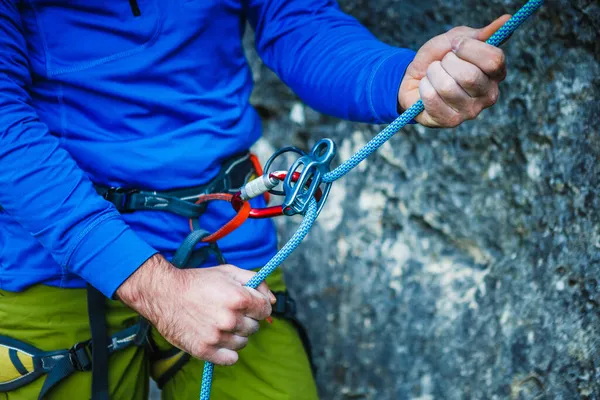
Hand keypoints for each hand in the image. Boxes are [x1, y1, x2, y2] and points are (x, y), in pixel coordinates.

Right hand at [117, 254, 274, 364]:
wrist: (164, 293)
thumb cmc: (198, 281)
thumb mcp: (228, 272)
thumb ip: (255, 282)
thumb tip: (272, 301)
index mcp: (239, 298)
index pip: (265, 310)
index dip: (257, 306)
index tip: (247, 305)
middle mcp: (230, 319)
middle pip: (254, 327)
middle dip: (245, 319)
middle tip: (227, 311)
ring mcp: (217, 336)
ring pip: (243, 342)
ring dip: (235, 334)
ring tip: (219, 323)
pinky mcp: (205, 350)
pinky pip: (231, 358)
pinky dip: (227, 351)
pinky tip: (218, 338)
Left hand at [398, 15, 510, 127]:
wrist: (413, 80)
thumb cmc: (437, 60)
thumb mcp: (454, 40)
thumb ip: (478, 34)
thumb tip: (506, 19)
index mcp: (496, 73)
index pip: (494, 60)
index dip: (470, 48)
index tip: (455, 44)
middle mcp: (488, 94)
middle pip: (470, 76)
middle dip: (447, 62)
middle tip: (442, 63)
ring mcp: (471, 111)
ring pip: (448, 87)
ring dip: (433, 74)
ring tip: (431, 75)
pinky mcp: (451, 121)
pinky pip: (433, 99)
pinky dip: (423, 88)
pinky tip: (425, 88)